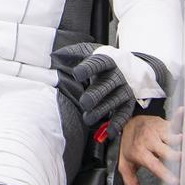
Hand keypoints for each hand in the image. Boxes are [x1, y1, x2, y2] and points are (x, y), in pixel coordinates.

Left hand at [53, 42, 171, 136]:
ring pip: (115, 100)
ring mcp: (124, 88)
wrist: (127, 67)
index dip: (87, 68)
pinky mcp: (129, 102)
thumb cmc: (100, 62)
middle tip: (84, 103)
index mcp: (105, 60)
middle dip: (96, 94)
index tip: (76, 74)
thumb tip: (54, 55)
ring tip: (88, 119)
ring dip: (102, 111)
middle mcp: (117, 75)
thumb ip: (72, 53)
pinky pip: (125, 113)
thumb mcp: (88, 52)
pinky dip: (117, 123)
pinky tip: (108, 132)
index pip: (97, 63)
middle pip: (107, 84)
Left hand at [117, 112, 181, 184]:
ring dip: (183, 142)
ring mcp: (158, 131)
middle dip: (177, 157)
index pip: (154, 165)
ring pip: (173, 137)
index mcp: (140, 153)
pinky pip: (175, 122)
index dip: (165, 174)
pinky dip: (181, 119)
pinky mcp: (165, 123)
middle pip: (167, 151)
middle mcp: (149, 141)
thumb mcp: (125, 166)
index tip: (176, 181)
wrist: (127, 122)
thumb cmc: (129, 147)